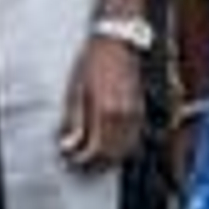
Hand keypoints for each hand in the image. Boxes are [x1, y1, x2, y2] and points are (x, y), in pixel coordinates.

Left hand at [60, 40, 144, 169]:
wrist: (118, 42)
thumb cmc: (93, 61)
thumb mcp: (75, 89)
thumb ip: (72, 121)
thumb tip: (68, 145)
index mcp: (104, 111)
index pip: (94, 150)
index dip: (81, 161)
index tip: (70, 162)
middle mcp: (123, 116)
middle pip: (111, 155)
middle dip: (94, 166)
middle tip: (79, 166)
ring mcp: (135, 114)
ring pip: (125, 151)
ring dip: (109, 161)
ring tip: (93, 161)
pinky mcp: (140, 110)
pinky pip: (133, 139)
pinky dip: (121, 149)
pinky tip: (109, 148)